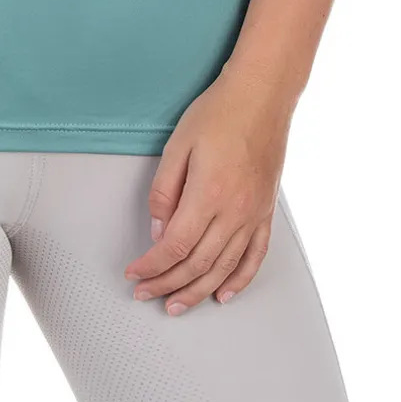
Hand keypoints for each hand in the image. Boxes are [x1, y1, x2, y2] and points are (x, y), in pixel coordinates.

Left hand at [123, 73, 292, 313]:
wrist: (262, 96)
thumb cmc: (218, 113)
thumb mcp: (178, 145)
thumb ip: (164, 191)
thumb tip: (157, 231)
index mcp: (208, 195)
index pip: (174, 246)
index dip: (151, 266)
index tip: (134, 274)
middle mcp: (234, 212)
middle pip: (197, 264)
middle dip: (167, 285)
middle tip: (145, 294)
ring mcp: (254, 215)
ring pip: (224, 268)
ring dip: (198, 292)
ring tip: (176, 305)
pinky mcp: (266, 212)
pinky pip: (255, 256)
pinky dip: (239, 281)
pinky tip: (224, 294)